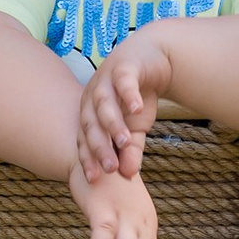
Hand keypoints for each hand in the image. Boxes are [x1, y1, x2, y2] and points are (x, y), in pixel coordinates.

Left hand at [75, 28, 174, 181]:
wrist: (154, 59)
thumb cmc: (138, 97)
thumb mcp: (136, 128)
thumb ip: (130, 150)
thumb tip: (129, 175)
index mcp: (90, 112)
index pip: (84, 139)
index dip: (87, 158)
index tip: (93, 179)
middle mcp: (93, 96)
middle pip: (91, 123)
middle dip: (99, 146)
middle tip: (109, 168)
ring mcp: (106, 79)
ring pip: (104, 103)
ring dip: (113, 123)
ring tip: (124, 141)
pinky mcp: (125, 66)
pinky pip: (124, 81)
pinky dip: (129, 95)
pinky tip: (137, 109)